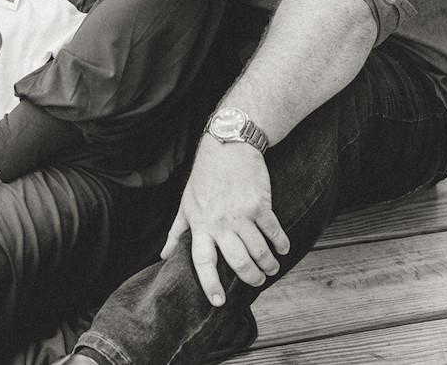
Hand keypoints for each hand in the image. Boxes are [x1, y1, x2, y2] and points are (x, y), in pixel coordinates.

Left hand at [161, 137, 289, 305]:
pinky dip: (281, 245)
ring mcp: (241, 214)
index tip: (218, 302)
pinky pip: (274, 232)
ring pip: (259, 251)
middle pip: (238, 261)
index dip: (210, 283)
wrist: (228, 145)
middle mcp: (220, 222)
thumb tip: (164, 256)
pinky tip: (283, 249)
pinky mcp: (260, 204)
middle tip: (258, 281)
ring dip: (268, 264)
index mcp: (200, 224)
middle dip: (251, 277)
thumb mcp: (186, 202)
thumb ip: (177, 232)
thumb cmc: (205, 176)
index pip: (202, 261)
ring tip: (271, 268)